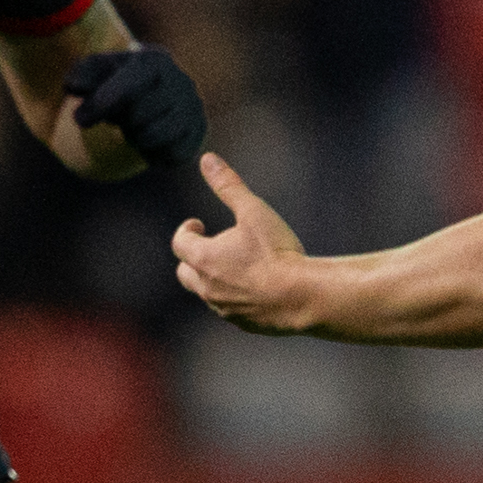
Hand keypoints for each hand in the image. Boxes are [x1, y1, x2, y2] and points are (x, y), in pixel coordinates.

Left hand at [62, 44, 208, 180]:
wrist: (147, 90)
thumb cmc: (114, 80)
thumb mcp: (93, 72)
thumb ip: (80, 75)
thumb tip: (74, 87)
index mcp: (155, 60)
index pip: (126, 91)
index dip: (99, 107)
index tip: (79, 119)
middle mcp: (181, 82)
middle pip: (138, 118)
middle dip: (119, 122)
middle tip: (116, 117)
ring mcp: (194, 108)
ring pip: (155, 139)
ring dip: (135, 138)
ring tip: (132, 127)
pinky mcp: (199, 132)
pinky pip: (172, 155)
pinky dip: (154, 154)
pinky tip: (147, 141)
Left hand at [170, 152, 322, 332]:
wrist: (303, 297)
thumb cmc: (277, 252)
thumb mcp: (253, 211)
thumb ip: (229, 186)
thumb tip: (207, 159)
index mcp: (203, 258)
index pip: (179, 243)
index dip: (186, 231)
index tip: (198, 223)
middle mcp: (207, 287)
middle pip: (185, 273)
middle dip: (193, 258)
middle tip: (211, 247)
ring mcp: (224, 309)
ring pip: (207, 293)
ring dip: (214, 279)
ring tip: (235, 267)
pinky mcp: (243, 323)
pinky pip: (229, 310)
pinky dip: (234, 297)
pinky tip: (254, 289)